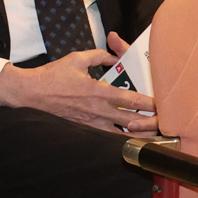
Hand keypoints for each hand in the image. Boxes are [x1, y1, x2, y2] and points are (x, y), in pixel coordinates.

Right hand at [0, 42, 156, 135]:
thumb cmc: (53, 75)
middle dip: (150, 123)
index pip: (130, 101)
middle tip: (164, 123)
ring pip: (121, 133)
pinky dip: (121, 139)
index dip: (148, 104)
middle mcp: (98, 109)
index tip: (161, 105)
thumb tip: (113, 56)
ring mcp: (92, 121)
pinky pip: (107, 136)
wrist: (33, 92)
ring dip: (138, 135)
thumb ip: (99, 56)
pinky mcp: (85, 126)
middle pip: (131, 121)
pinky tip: (130, 141)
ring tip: (153, 135)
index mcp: (98, 91)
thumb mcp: (77, 58)